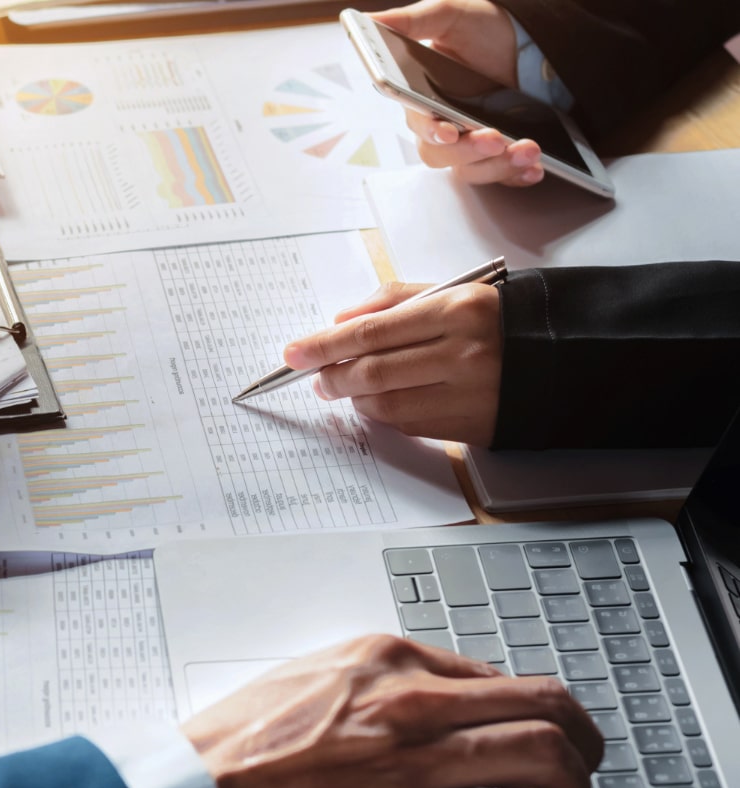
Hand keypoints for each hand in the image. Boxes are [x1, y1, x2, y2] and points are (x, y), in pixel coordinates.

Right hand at [183, 635, 602, 787]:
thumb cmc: (223, 753)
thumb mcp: (297, 684)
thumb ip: (359, 687)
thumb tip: (398, 704)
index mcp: (379, 661)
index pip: (491, 673)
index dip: (524, 710)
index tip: (524, 734)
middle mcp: (408, 703)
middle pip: (541, 703)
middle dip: (577, 740)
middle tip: (576, 769)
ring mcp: (411, 765)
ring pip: (544, 756)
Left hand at [281, 280, 502, 444]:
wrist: (566, 353)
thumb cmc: (501, 318)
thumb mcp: (455, 291)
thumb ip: (396, 300)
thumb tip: (341, 320)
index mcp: (457, 310)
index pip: (371, 331)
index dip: (324, 345)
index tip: (294, 353)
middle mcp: (463, 353)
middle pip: (373, 371)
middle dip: (333, 377)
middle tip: (317, 377)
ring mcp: (469, 393)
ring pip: (387, 404)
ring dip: (355, 399)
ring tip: (344, 388)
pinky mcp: (473, 425)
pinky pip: (411, 425)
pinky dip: (385, 414)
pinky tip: (379, 402)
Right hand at [372, 0, 545, 186]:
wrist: (528, 42)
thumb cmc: (483, 29)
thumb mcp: (449, 14)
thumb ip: (410, 21)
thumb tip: (367, 21)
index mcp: (422, 99)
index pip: (419, 124)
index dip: (432, 131)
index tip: (449, 131)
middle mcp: (442, 126)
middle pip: (441, 154)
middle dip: (470, 150)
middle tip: (497, 138)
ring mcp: (469, 144)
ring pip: (471, 170)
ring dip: (498, 166)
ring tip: (528, 150)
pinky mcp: (496, 155)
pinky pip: (501, 176)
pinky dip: (517, 176)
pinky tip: (534, 169)